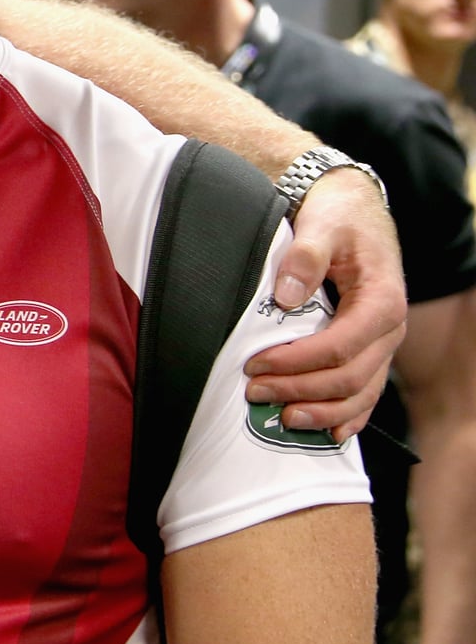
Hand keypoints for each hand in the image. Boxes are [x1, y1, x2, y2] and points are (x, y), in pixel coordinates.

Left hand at [247, 168, 405, 440]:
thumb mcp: (321, 224)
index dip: (297, 363)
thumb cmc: (337, 216)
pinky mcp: (371, 350)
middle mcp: (389, 329)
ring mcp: (383, 344)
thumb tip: (286, 296)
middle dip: (300, 391)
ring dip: (322, 412)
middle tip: (255, 393)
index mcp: (382, 300)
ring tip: (283, 419)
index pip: (340, 347)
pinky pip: (367, 392)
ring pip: (361, 394)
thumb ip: (305, 256)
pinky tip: (327, 433)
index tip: (255, 365)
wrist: (353, 210)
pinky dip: (348, 416)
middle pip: (350, 377)